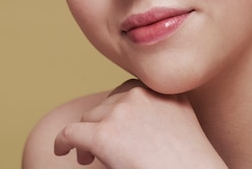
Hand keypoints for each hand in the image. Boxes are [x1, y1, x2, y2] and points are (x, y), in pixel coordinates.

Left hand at [54, 79, 226, 167]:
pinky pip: (71, 134)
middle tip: (98, 146)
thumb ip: (160, 112)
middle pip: (107, 104)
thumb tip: (132, 123)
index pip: (129, 91)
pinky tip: (61, 151)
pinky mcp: (103, 135)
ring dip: (87, 136)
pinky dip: (62, 142)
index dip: (116, 110)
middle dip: (101, 123)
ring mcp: (121, 112)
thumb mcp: (181, 124)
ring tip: (87, 158)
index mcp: (162, 90)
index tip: (114, 126)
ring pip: (89, 119)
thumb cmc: (190, 163)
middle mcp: (140, 94)